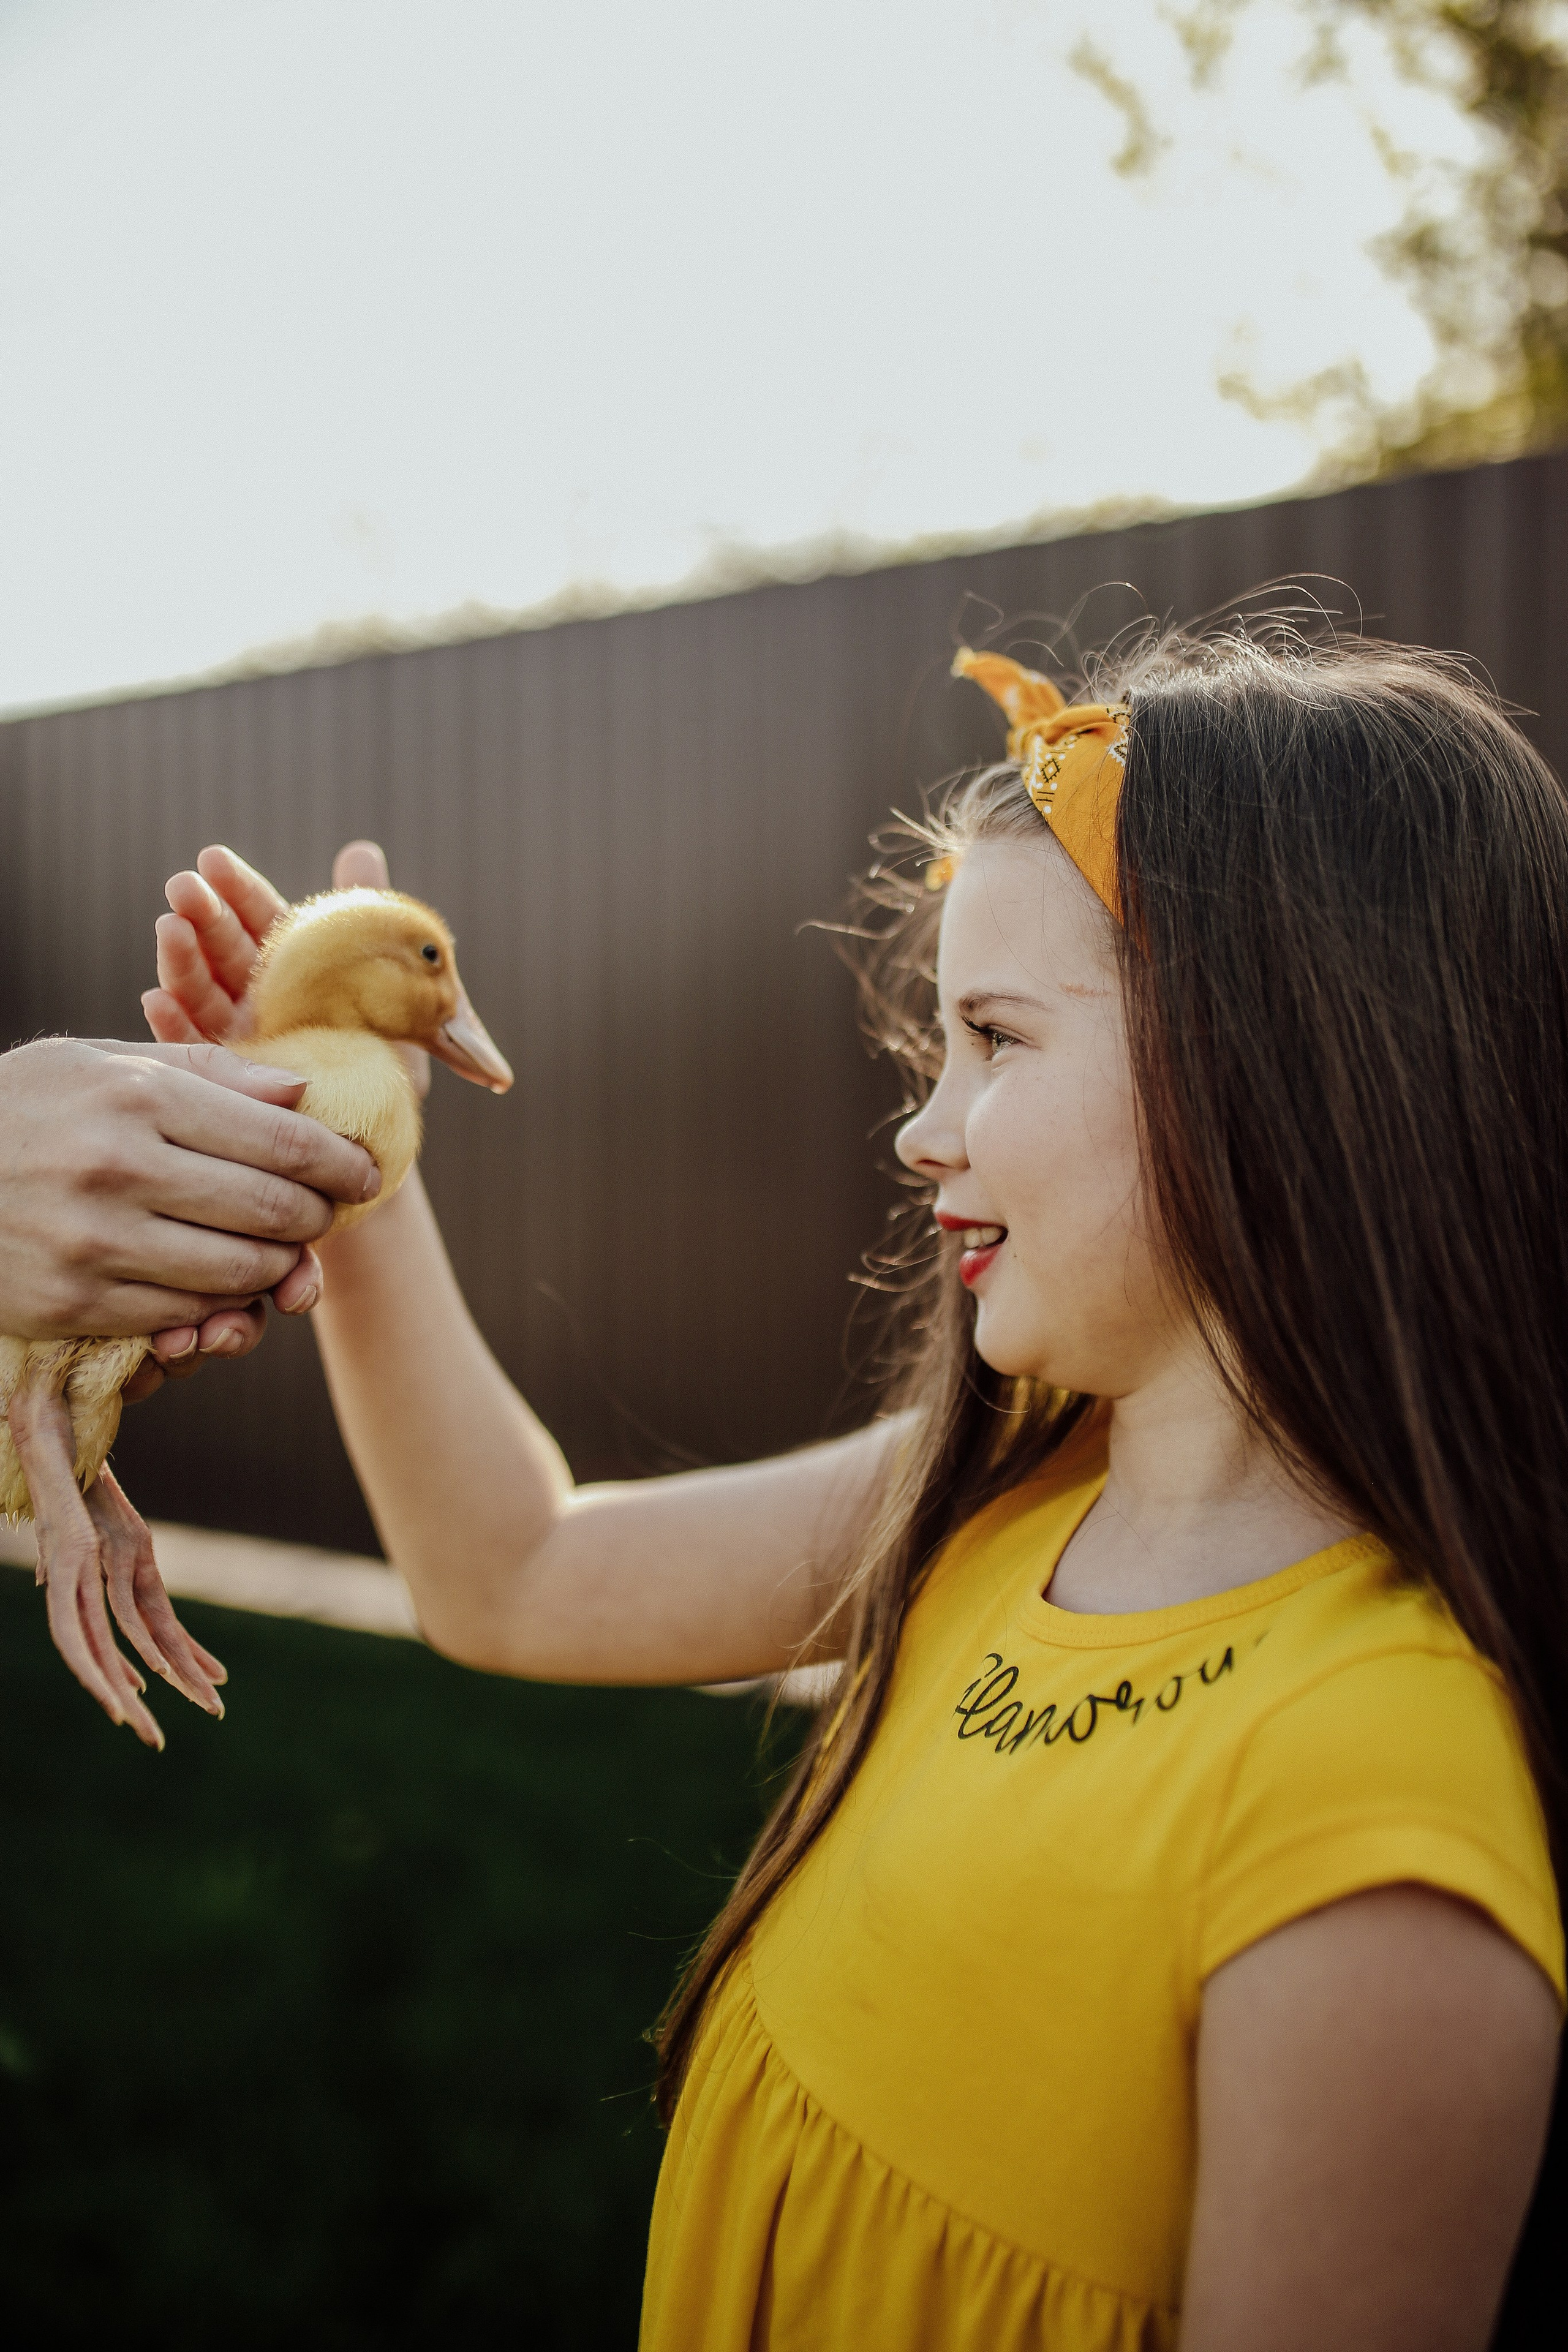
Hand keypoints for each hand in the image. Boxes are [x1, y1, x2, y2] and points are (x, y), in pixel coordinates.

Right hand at [0, 1037, 380, 1344]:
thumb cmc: (23, 1109)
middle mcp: (120, 1170)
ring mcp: (95, 1244)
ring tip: (279, 1250)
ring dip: (277, 1270)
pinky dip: (217, 1307)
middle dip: (317, 1219)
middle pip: (273, 1212)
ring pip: (239, 1276)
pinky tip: (219, 1284)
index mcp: (138, 1097)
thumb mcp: (100, 1062)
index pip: (284, 1139)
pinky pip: (184, 1317)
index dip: (341, 1162)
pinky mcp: (73, 1304)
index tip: (364, 1172)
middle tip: (324, 1214)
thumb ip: (208, 1072)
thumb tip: (303, 1090)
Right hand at [145, 839, 430, 1097]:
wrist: (381, 1144)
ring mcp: (238, 1038)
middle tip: (184, 886)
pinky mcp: (227, 1082)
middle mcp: (258, 998)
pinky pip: (196, 1055)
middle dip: (202, 915)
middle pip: (223, 949)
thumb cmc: (393, 1064)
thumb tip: (361, 851)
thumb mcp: (398, 989)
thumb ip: (370, 925)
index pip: (261, 918)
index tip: (214, 859)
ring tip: (168, 928)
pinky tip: (156, 1000)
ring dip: (180, 960)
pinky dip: (174, 1027)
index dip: (238, 889)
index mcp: (294, 967)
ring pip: (200, 993)